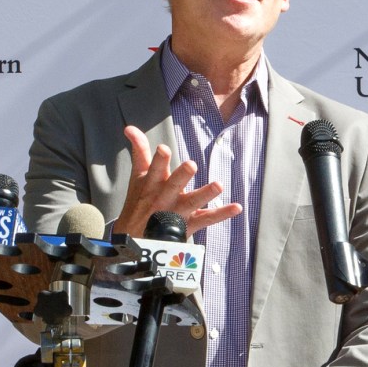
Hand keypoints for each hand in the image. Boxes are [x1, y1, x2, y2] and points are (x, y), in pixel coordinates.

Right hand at [111, 125, 242, 236]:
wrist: (136, 239)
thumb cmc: (140, 202)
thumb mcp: (137, 176)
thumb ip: (139, 151)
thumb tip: (130, 128)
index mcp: (151, 184)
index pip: (154, 169)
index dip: (159, 160)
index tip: (163, 149)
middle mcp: (164, 197)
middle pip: (173, 185)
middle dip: (182, 175)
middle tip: (191, 164)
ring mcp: (177, 212)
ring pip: (192, 202)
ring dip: (205, 193)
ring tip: (219, 185)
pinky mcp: (189, 224)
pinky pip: (207, 219)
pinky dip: (223, 214)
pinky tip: (237, 207)